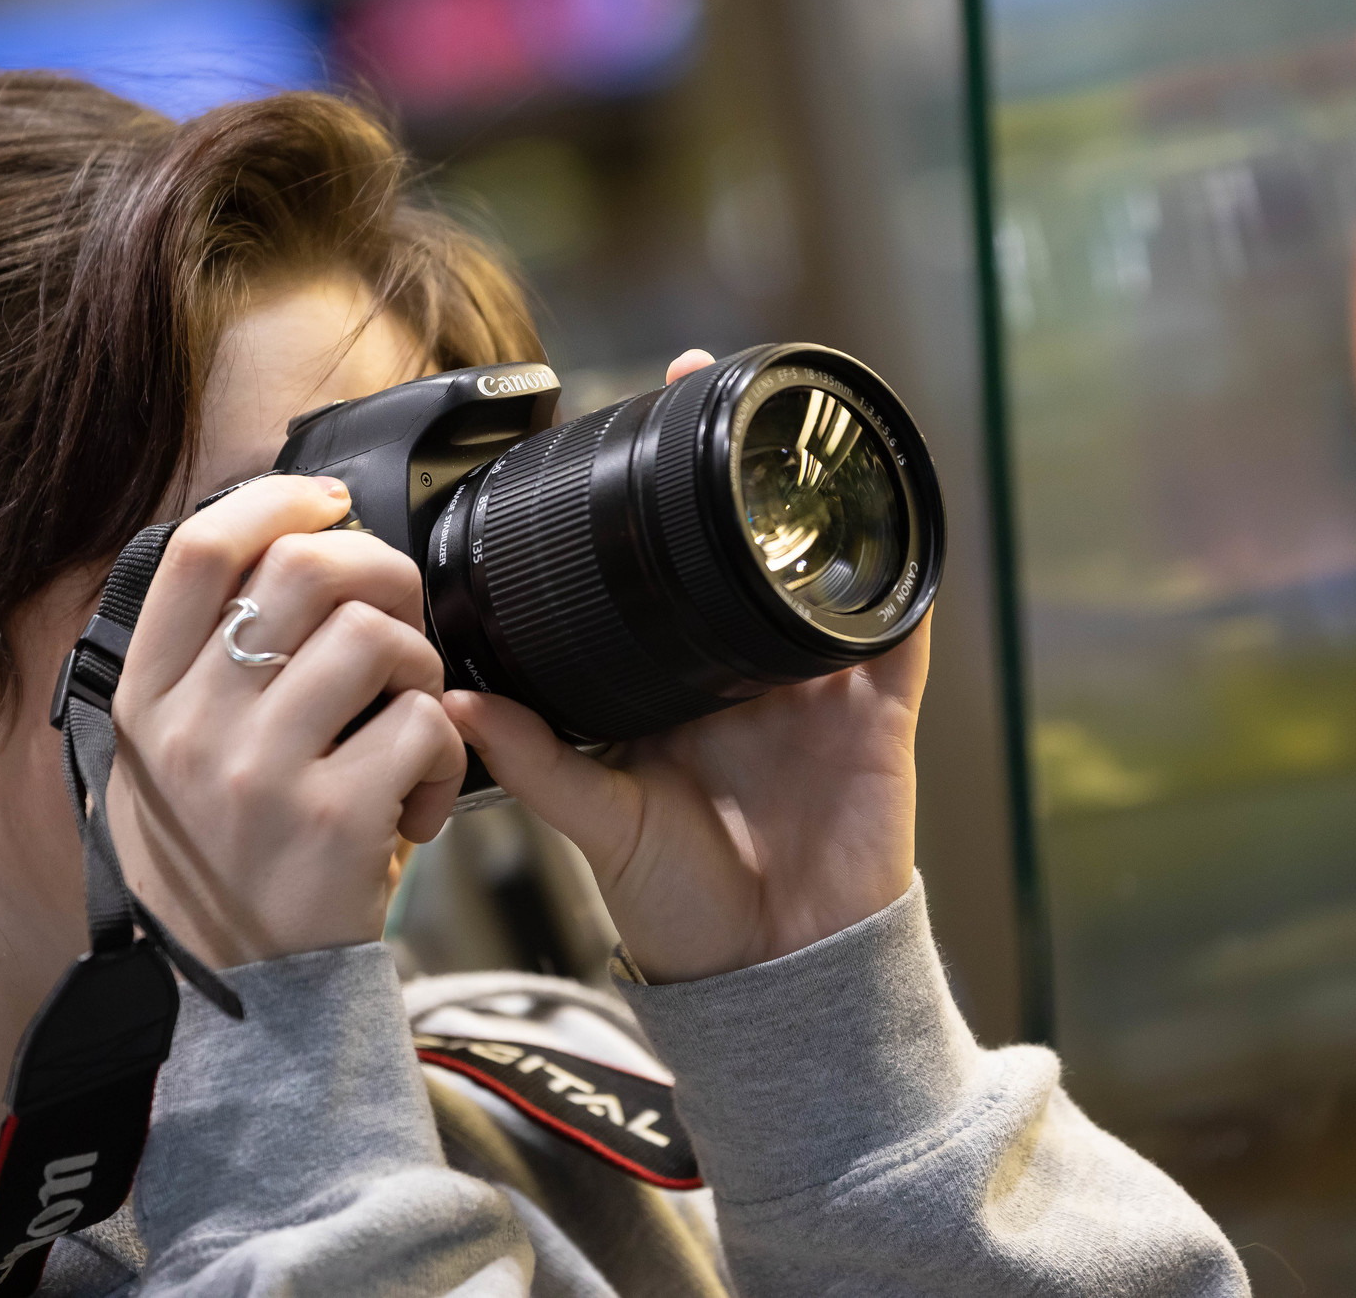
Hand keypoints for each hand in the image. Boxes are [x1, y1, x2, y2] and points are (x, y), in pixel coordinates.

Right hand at [107, 475, 466, 968]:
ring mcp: (259, 773)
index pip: (195, 551)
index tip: (328, 505)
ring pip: (379, 638)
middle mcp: (190, 728)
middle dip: (382, 574)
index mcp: (145, 700)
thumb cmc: (220, 871)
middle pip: (305, 569)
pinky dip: (447, 759)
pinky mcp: (334, 819)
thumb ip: (197, 669)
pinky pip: (426, 725)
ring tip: (409, 729)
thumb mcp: (161, 767)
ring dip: (422, 672)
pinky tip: (418, 802)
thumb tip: (277, 549)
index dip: (274, 502)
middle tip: (400, 624)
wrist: (242, 1007)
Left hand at [444, 349, 929, 983]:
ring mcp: (815, 690)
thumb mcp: (597, 822)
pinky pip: (898, 633)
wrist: (772, 975)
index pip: (661, 575)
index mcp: (676, 687)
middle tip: (695, 380)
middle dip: (726, 467)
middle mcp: (745, 675)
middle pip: (741, 549)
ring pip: (819, 571)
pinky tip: (891, 517)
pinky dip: (900, 580)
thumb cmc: (682, 907)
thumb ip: (538, 761)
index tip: (612, 430)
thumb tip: (454, 698)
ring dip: (811, 497)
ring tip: (782, 423)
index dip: (645, 504)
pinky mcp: (879, 716)